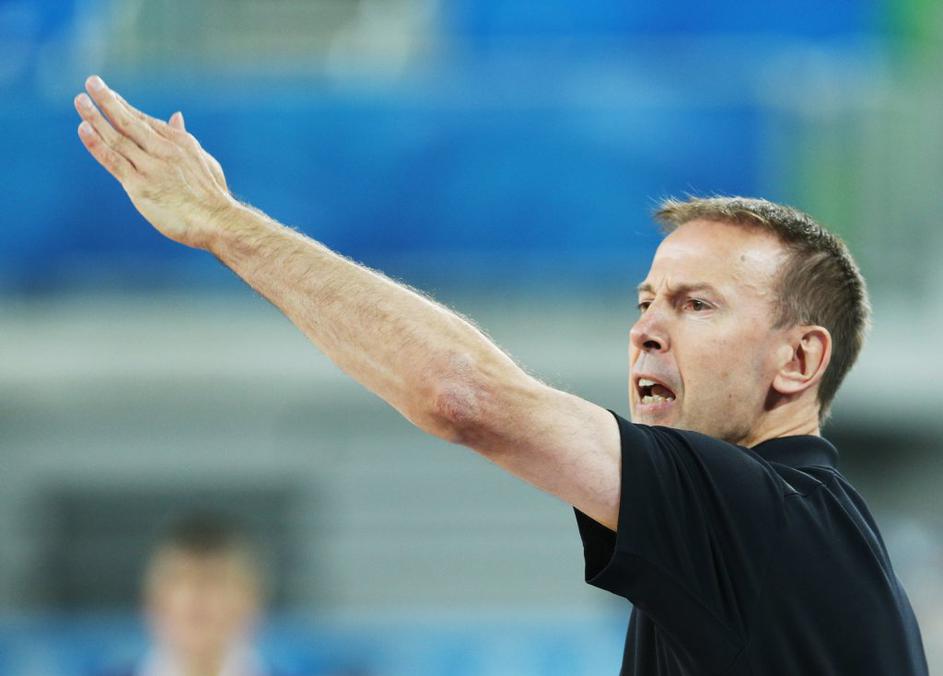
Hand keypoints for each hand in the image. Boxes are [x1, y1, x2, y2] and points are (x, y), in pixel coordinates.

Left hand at [74, 75, 237, 249]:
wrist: (217, 221)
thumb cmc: (213, 196)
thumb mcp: (205, 160)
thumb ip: (185, 137)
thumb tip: (176, 116)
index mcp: (180, 142)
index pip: (145, 120)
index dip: (124, 106)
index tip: (108, 94)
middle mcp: (164, 150)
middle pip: (129, 121)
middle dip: (108, 100)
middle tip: (91, 82)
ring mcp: (151, 167)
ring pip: (117, 138)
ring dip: (96, 117)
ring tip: (80, 100)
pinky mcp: (139, 185)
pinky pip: (113, 161)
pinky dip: (97, 144)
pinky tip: (83, 128)